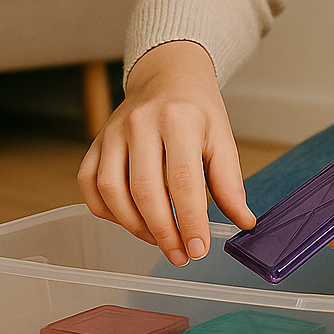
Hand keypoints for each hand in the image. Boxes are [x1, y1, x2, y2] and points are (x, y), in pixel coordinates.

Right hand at [78, 40, 254, 266]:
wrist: (167, 76)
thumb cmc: (196, 111)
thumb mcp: (222, 139)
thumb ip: (230, 183)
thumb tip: (243, 222)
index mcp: (179, 120)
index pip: (183, 181)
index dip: (190, 221)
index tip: (198, 250)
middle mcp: (141, 124)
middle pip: (145, 190)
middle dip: (163, 232)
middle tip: (179, 256)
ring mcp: (113, 133)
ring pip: (111, 191)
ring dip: (133, 226)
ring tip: (158, 239)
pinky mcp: (96, 142)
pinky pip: (90, 185)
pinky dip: (107, 211)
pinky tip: (130, 220)